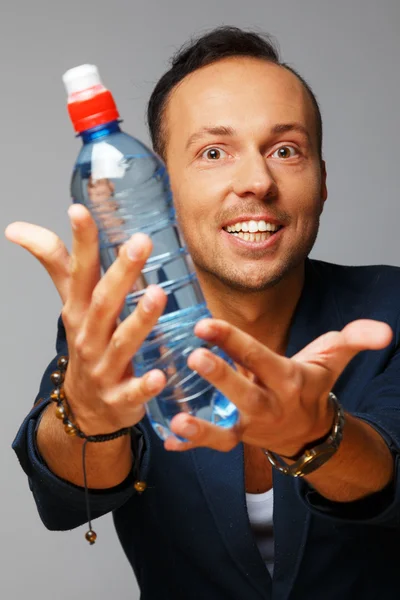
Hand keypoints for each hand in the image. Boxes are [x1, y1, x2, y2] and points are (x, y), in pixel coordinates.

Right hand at [5, 204, 167, 434]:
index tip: (79, 210)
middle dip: (121, 272)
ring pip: (121, 343)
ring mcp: (103, 368)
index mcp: (79, 310)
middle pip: (103, 302)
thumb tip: (18, 228)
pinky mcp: (121, 397)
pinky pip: (134, 392)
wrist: (86, 407)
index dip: (79, 242)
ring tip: (158, 295)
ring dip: (139, 320)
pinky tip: (160, 376)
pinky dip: (145, 385)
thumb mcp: (70, 304)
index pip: (76, 272)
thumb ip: (57, 264)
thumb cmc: (86, 344)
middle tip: (140, 242)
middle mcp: (89, 336)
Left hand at [165, 317, 391, 453]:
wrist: (309, 430)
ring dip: (203, 426)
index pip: (259, 357)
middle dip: (221, 377)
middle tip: (194, 358)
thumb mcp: (333, 358)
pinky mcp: (237, 438)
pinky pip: (215, 446)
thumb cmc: (311, 385)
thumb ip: (354, 339)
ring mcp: (251, 426)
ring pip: (226, 429)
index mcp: (287, 379)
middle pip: (244, 394)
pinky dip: (192, 447)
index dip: (233, 340)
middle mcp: (268, 405)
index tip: (205, 325)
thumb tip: (386, 331)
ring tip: (177, 419)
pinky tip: (167, 444)